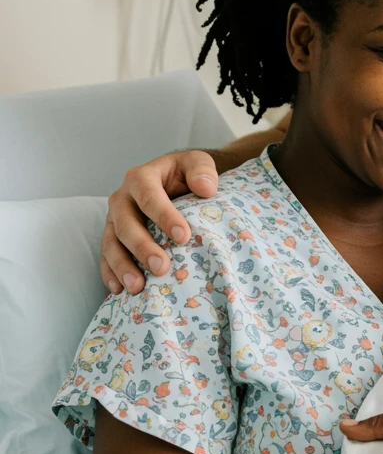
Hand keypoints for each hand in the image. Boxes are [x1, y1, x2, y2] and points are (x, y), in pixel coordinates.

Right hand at [101, 151, 219, 294]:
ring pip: (110, 243)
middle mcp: (122, 198)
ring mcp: (113, 220)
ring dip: (122, 266)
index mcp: (141, 178)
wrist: (174, 182)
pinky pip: (105, 257)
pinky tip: (120, 290)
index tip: (183, 237)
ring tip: (137, 286)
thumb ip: (202, 170)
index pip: (149, 196)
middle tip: (161, 267)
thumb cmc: (185, 174)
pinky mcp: (112, 238)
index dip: (164, 216)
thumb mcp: (196, 163)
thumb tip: (206, 188)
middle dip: (141, 247)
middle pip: (125, 223)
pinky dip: (110, 274)